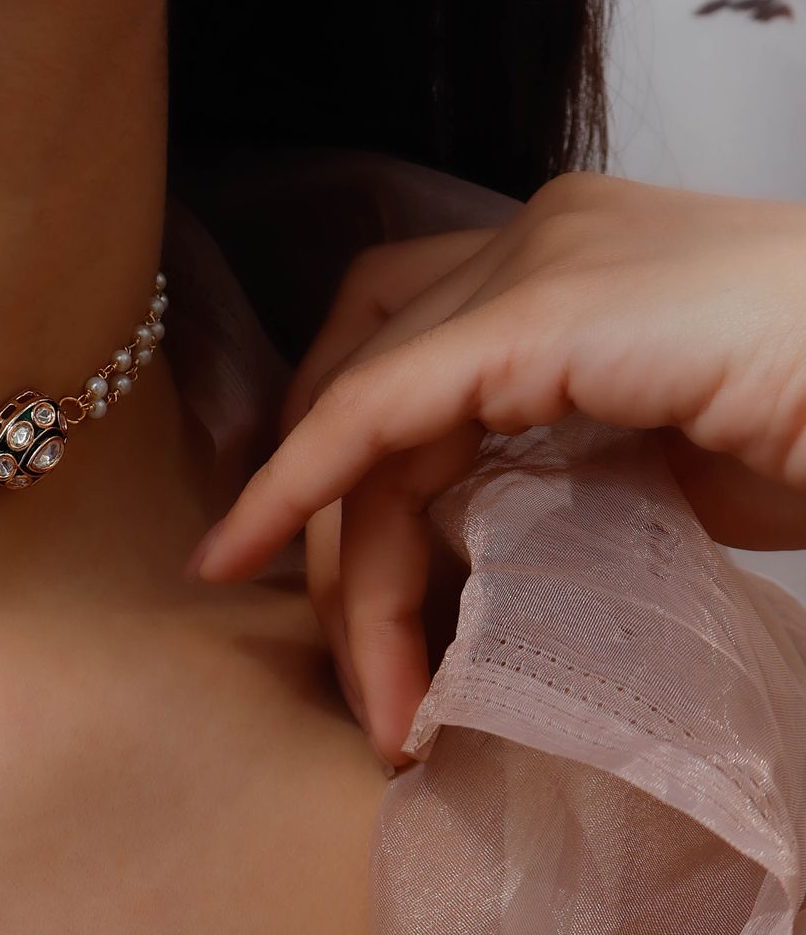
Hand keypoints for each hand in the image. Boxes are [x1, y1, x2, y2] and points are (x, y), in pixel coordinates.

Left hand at [186, 173, 805, 766]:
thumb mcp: (684, 465)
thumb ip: (576, 475)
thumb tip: (492, 543)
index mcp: (578, 262)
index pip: (410, 358)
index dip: (339, 465)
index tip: (313, 585)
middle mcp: (541, 236)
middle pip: (369, 376)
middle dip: (336, 531)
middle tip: (369, 678)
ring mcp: (542, 256)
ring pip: (367, 408)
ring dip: (341, 558)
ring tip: (375, 698)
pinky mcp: (548, 308)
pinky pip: (378, 405)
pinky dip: (298, 483)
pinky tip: (249, 556)